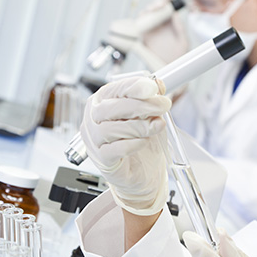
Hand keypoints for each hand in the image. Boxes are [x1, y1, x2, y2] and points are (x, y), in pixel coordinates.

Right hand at [80, 76, 171, 215]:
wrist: (144, 173)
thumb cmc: (143, 142)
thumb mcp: (151, 115)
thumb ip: (152, 99)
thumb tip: (157, 84)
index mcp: (102, 102)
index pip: (114, 89)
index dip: (133, 86)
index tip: (153, 87)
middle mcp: (93, 119)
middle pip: (111, 108)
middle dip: (141, 105)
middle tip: (163, 106)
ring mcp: (94, 140)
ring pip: (110, 129)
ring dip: (139, 125)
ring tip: (157, 125)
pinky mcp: (102, 160)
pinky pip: (114, 149)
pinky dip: (132, 144)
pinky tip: (144, 141)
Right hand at [142, 0, 189, 64]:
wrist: (169, 69)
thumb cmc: (178, 57)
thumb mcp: (184, 42)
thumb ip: (180, 28)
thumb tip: (175, 15)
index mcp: (170, 23)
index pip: (167, 7)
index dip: (166, 0)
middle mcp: (160, 24)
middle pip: (155, 8)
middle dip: (156, 4)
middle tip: (160, 5)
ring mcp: (150, 30)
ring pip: (146, 15)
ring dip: (148, 10)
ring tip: (153, 11)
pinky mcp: (142, 37)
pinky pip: (139, 26)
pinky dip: (140, 21)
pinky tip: (144, 20)